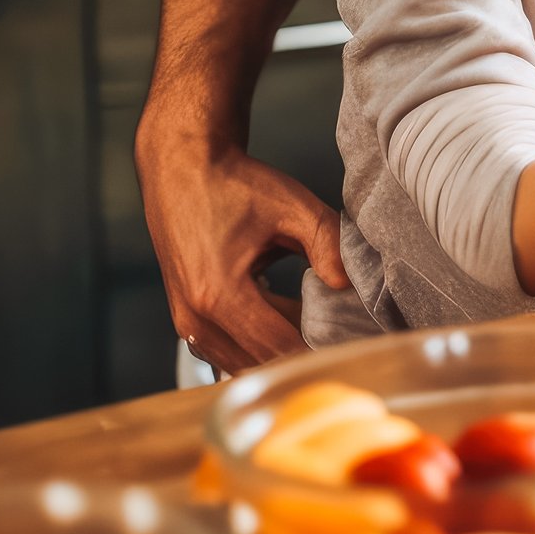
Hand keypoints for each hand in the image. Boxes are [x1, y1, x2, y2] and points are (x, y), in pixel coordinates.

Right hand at [137, 130, 346, 373]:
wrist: (182, 169)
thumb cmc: (233, 184)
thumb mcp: (290, 206)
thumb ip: (327, 243)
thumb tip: (348, 284)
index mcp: (219, 293)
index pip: (280, 346)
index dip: (320, 348)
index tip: (352, 344)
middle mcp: (195, 316)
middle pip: (262, 362)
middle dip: (304, 354)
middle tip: (344, 340)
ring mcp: (186, 323)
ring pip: (243, 364)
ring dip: (280, 353)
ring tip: (320, 331)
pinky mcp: (185, 319)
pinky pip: (227, 352)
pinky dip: (258, 347)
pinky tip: (289, 324)